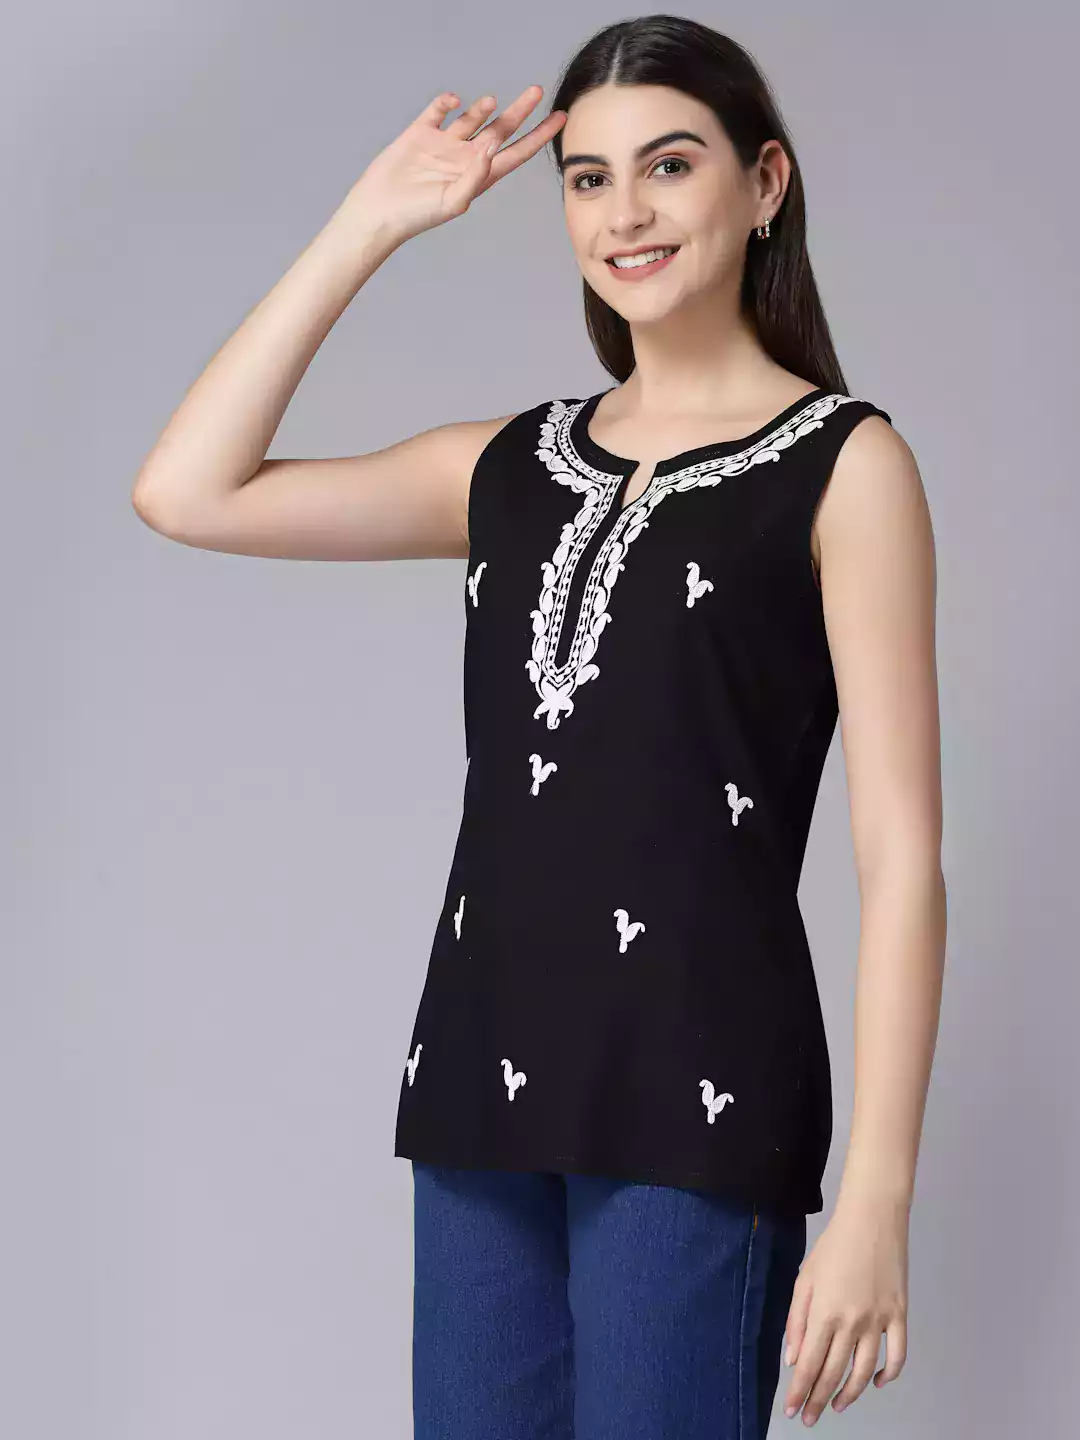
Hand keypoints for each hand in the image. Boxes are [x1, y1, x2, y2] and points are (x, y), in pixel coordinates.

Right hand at [343, 85, 566, 244]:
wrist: (379, 210)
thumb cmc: (417, 215)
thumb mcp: (453, 202)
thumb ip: (476, 176)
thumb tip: (493, 146)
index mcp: (479, 176)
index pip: (517, 153)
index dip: (539, 137)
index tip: (559, 120)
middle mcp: (465, 158)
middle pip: (500, 130)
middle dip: (519, 112)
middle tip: (536, 91)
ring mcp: (443, 144)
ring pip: (471, 118)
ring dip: (482, 108)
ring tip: (490, 102)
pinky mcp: (420, 133)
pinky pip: (438, 111)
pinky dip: (446, 102)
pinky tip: (452, 100)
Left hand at [781, 1193, 908, 1424]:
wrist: (872, 1219)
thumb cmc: (833, 1245)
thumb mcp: (805, 1278)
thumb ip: (797, 1320)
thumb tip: (794, 1358)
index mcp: (825, 1312)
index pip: (810, 1364)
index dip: (800, 1391)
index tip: (792, 1411)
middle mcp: (852, 1322)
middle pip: (834, 1373)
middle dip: (819, 1400)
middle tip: (810, 1417)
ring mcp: (879, 1321)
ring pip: (864, 1371)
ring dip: (850, 1394)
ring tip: (837, 1406)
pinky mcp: (900, 1315)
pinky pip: (897, 1356)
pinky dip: (888, 1375)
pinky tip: (874, 1383)